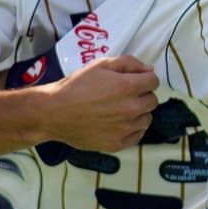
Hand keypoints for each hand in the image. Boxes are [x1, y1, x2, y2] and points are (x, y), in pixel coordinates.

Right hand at [45, 55, 159, 151]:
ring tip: (120, 110)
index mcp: (128, 87)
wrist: (53, 112)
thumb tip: (149, 70)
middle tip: (125, 95)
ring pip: (147, 119)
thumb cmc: (75, 86)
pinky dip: (132, 129)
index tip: (135, 81)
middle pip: (152, 101)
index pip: (154, 81)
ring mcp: (125, 128)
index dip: (145, 79)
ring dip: (139, 113)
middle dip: (142, 95)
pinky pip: (137, 136)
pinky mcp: (117, 144)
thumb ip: (128, 63)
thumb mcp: (100, 65)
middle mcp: (130, 108)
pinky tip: (120, 123)